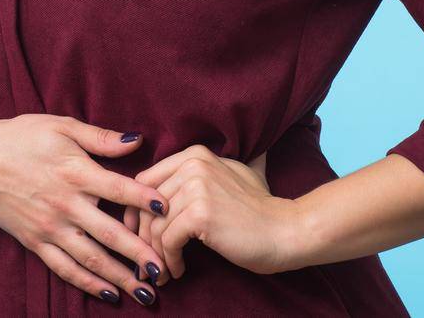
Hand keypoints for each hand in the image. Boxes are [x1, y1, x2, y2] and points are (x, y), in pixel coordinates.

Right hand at [0, 111, 173, 305]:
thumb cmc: (21, 136)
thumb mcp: (62, 126)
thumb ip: (101, 137)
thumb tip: (138, 140)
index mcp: (75, 172)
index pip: (118, 189)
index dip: (144, 199)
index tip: (168, 209)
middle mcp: (64, 204)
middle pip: (109, 233)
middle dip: (139, 254)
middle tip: (164, 269)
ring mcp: (49, 227)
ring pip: (90, 258)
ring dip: (119, 277)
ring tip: (146, 292)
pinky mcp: (35, 241)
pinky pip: (64, 268)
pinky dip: (87, 283)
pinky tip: (108, 293)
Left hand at [121, 144, 301, 283]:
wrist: (286, 231)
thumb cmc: (257, 210)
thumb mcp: (228, 178)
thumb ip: (198, 175)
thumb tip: (162, 188)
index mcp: (194, 154)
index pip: (145, 181)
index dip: (138, 210)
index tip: (141, 234)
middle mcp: (193, 164)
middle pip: (145, 204)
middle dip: (143, 236)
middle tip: (148, 259)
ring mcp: (196, 187)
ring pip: (155, 225)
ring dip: (156, 254)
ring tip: (164, 270)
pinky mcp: (200, 214)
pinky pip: (167, 240)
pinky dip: (169, 260)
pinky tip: (179, 270)